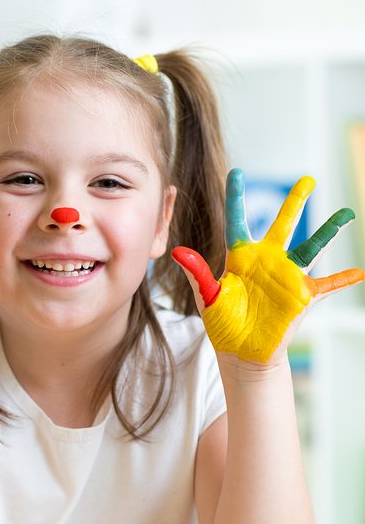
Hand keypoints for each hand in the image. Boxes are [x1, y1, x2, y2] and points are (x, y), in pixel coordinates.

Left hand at [172, 168, 364, 363]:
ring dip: (329, 231)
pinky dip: (343, 280)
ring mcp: (286, 276)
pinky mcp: (301, 296)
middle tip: (308, 179)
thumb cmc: (221, 322)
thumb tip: (176, 251)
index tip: (237, 172)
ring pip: (311, 248)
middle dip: (295, 202)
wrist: (239, 350)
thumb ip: (197, 273)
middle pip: (282, 225)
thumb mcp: (207, 296)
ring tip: (347, 213)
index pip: (237, 221)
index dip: (236, 197)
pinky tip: (360, 272)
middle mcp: (266, 260)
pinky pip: (327, 286)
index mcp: (239, 257)